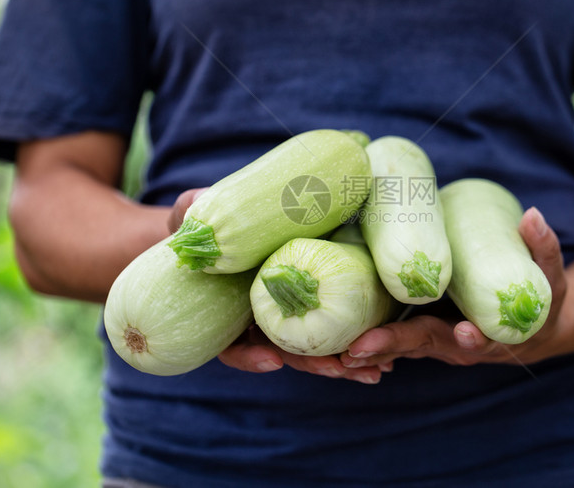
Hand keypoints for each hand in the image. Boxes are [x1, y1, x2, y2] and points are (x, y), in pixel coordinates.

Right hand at [170, 187, 390, 383]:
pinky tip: (386, 358)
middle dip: (314, 364)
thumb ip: (188, 213)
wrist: (228, 216)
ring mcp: (289, 310)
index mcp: (229, 310)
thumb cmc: (200, 222)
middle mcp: (260, 317)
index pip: (234, 345)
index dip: (249, 356)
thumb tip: (192, 203)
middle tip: (340, 369)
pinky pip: (340, 323)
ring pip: (317, 345)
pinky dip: (361, 338)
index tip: (272, 361)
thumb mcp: (188, 216)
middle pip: (285, 350)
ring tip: (376, 370)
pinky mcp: (320, 293)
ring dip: (345, 361)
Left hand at [339, 207, 571, 369]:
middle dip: (391, 347)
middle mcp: (454, 344)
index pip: (469, 339)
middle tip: (358, 348)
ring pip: (398, 347)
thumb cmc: (540, 303)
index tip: (461, 333)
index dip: (464, 338)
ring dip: (369, 351)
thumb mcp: (551, 280)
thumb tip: (532, 215)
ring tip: (336, 351)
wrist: (528, 326)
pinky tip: (337, 343)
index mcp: (487, 336)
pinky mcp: (418, 329)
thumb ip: (543, 250)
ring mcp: (433, 340)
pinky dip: (368, 343)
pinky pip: (391, 339)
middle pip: (420, 346)